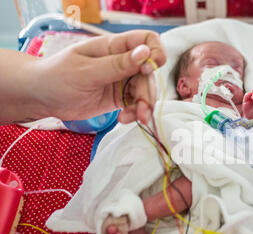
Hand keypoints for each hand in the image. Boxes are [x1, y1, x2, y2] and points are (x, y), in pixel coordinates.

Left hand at [28, 30, 165, 123]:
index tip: (150, 70)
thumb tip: (146, 53)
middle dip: (148, 92)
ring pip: (145, 91)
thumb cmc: (56, 77)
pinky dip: (135, 113)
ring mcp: (121, 80)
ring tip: (133, 119)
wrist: (41, 98)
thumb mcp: (87, 71)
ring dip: (144, 106)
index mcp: (113, 47)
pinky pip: (136, 104)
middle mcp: (121, 62)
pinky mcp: (118, 97)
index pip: (146, 41)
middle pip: (148, 73)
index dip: (155, 53)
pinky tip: (124, 119)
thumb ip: (118, 64)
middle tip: (142, 109)